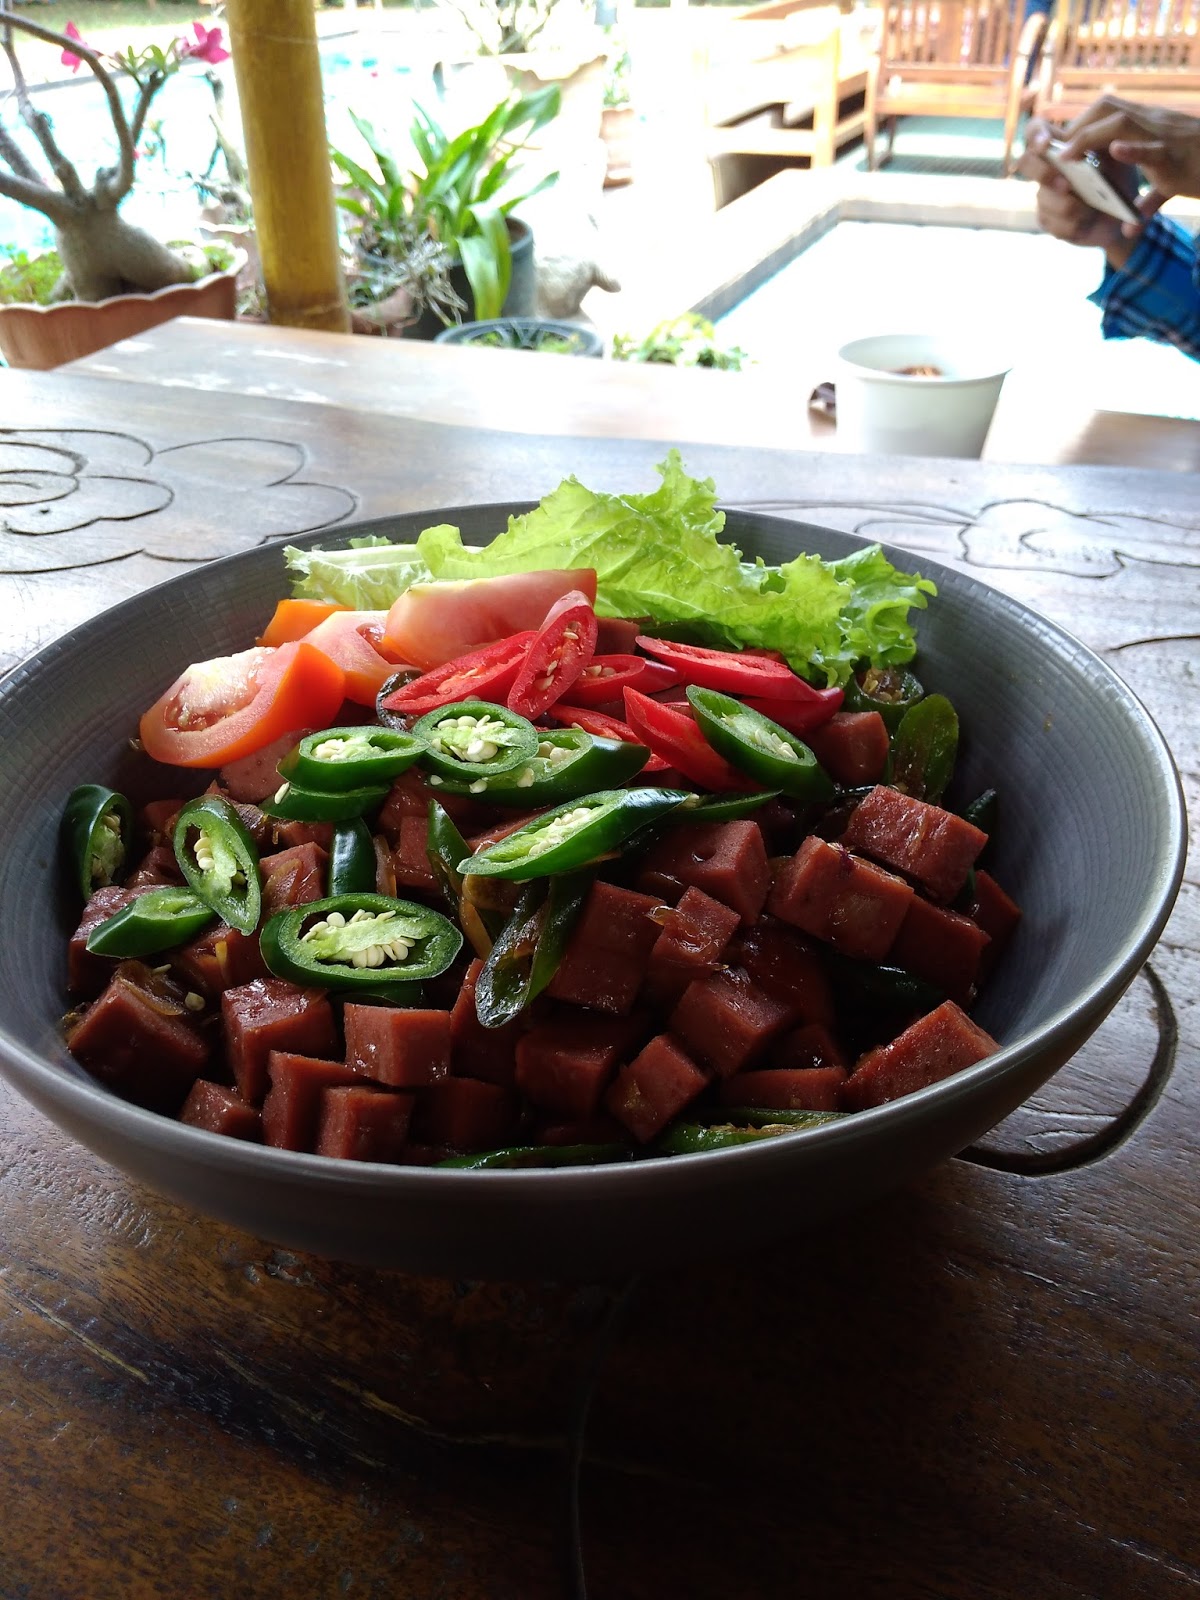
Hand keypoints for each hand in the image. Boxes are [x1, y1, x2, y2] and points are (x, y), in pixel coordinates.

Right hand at [1018, 118, 1132, 262]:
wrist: (1125, 212)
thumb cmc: (1118, 175)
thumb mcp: (1113, 154)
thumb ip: (1095, 146)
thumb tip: (1075, 154)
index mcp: (1060, 146)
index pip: (1035, 130)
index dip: (1035, 135)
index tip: (1047, 145)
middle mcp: (1046, 169)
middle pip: (1025, 162)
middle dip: (1043, 172)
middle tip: (1066, 183)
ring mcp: (1045, 196)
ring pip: (1043, 198)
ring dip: (1069, 205)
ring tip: (1091, 208)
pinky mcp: (1050, 221)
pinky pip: (1055, 225)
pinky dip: (1076, 225)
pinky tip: (1088, 222)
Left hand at [1057, 95, 1199, 225]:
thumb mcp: (1171, 180)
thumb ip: (1147, 197)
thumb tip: (1130, 222)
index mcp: (1150, 126)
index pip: (1107, 111)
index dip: (1080, 124)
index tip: (1057, 147)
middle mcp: (1154, 125)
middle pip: (1108, 108)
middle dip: (1077, 128)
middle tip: (1054, 155)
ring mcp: (1166, 138)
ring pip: (1122, 123)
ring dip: (1090, 137)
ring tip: (1066, 157)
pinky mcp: (1177, 158)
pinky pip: (1152, 150)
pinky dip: (1133, 151)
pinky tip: (1114, 151)